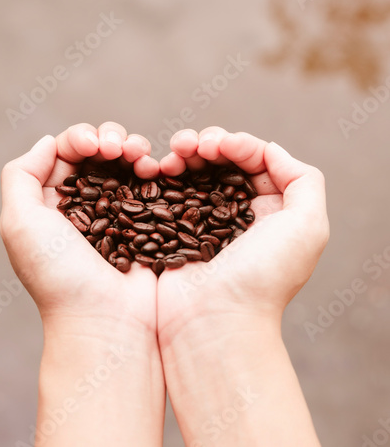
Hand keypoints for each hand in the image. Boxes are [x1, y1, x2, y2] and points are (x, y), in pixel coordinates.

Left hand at [0, 122, 164, 446]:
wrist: (108, 320)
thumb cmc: (60, 276)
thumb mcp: (20, 224)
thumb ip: (21, 174)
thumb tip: (49, 143)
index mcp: (52, 202)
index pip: (66, 153)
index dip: (81, 138)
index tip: (94, 145)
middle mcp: (85, 204)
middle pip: (98, 152)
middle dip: (110, 138)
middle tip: (119, 149)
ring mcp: (118, 212)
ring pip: (127, 164)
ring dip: (134, 148)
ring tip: (141, 156)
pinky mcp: (146, 221)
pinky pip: (150, 184)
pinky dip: (153, 169)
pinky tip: (155, 169)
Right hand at [156, 127, 328, 446]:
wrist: (213, 322)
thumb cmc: (262, 277)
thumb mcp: (307, 226)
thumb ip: (304, 179)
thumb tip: (270, 150)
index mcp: (272, 211)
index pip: (256, 161)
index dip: (239, 143)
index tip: (221, 144)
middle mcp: (239, 214)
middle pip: (222, 162)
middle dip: (208, 143)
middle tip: (192, 145)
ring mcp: (204, 222)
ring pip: (194, 172)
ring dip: (184, 153)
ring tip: (173, 153)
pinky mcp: (174, 230)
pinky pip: (169, 191)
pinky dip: (163, 174)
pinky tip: (157, 169)